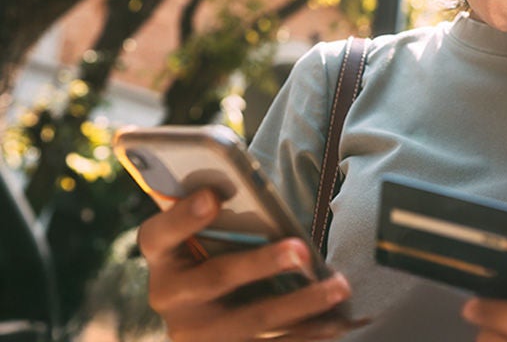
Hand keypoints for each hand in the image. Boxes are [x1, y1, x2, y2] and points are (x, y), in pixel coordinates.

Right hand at [137, 189, 355, 341]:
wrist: (197, 306)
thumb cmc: (207, 243)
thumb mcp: (199, 224)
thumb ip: (212, 205)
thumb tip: (232, 186)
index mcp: (160, 253)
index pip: (161, 233)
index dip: (184, 216)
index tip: (212, 197)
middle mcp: (170, 297)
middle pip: (217, 278)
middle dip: (262, 264)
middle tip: (301, 251)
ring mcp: (196, 333)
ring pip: (252, 321)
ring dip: (300, 305)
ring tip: (338, 286)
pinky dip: (306, 333)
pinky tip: (335, 322)